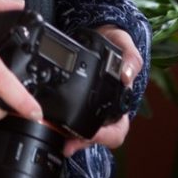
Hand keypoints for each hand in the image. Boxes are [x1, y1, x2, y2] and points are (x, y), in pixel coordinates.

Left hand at [62, 25, 143, 157]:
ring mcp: (86, 107)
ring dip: (67, 136)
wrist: (97, 33)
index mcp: (119, 103)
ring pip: (78, 131)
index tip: (96, 135)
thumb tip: (127, 76)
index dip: (107, 137)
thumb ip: (131, 58)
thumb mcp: (125, 46)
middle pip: (94, 136)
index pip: (117, 130)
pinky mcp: (71, 99)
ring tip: (54, 135)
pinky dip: (57, 120)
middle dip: (81, 143)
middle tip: (68, 144)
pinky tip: (47, 118)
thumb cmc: (115, 43)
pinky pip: (66, 116)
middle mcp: (103, 110)